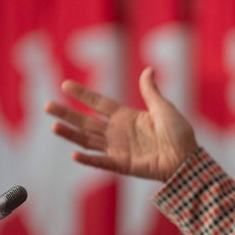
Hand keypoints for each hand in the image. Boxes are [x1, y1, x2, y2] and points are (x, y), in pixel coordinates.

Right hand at [44, 67, 196, 181]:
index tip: (65, 85)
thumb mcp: (164, 107)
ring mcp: (119, 149)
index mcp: (127, 117)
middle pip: (87, 122)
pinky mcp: (123, 164)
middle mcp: (119, 132)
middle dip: (67, 113)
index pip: (99, 103)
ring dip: (71, 134)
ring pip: (88, 140)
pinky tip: (74, 153)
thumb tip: (148, 69)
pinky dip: (88, 159)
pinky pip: (101, 161)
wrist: (187, 158)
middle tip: (47, 105)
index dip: (83, 95)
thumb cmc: (179, 132)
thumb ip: (151, 91)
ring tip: (54, 125)